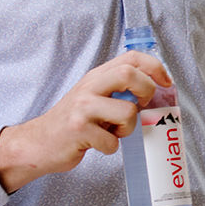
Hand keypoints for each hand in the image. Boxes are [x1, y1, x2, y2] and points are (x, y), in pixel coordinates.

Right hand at [0, 51, 171, 191]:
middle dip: (146, 90)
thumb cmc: (74, 121)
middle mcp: (89, 87)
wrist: (38, 143)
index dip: (155, 66)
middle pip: (129, 74)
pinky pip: (112, 142)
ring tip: (113, 131)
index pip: (131, 57)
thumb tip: (157, 86)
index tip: (166, 82)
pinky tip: (96, 143)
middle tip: (143, 105)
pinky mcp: (78, 131)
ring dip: (128, 128)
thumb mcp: (93, 94)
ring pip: (127, 112)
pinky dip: (110, 147)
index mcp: (96, 76)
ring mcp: (82, 108)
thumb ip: (117, 87)